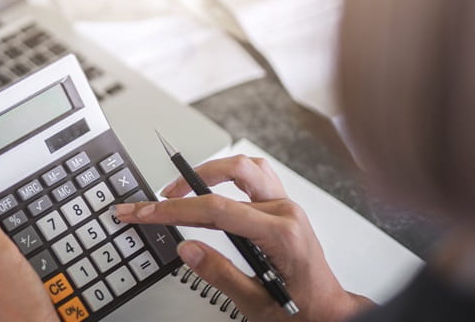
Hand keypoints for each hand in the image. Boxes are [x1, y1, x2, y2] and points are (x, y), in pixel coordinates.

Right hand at [114, 155, 374, 321]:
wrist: (326, 313)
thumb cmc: (300, 309)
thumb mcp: (255, 302)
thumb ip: (219, 274)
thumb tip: (187, 249)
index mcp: (281, 234)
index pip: (218, 209)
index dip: (176, 209)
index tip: (148, 212)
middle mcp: (286, 213)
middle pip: (234, 174)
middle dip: (190, 181)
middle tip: (160, 198)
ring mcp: (286, 207)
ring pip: (247, 168)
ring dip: (211, 171)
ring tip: (182, 187)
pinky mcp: (283, 210)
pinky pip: (256, 177)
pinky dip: (229, 177)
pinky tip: (211, 187)